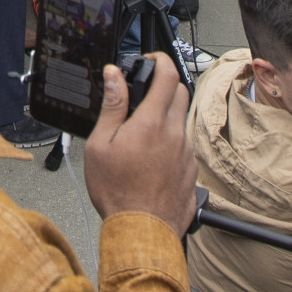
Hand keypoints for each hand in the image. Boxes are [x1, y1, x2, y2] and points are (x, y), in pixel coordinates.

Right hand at [82, 61, 196, 233]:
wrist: (142, 232)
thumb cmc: (118, 193)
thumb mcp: (100, 145)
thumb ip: (112, 106)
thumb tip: (114, 76)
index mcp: (152, 123)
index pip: (167, 75)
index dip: (160, 59)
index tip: (151, 60)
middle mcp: (175, 134)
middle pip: (181, 92)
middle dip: (165, 85)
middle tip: (145, 94)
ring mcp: (187, 152)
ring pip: (182, 119)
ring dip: (167, 116)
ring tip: (142, 134)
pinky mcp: (192, 170)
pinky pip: (184, 144)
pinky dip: (171, 141)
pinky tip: (152, 157)